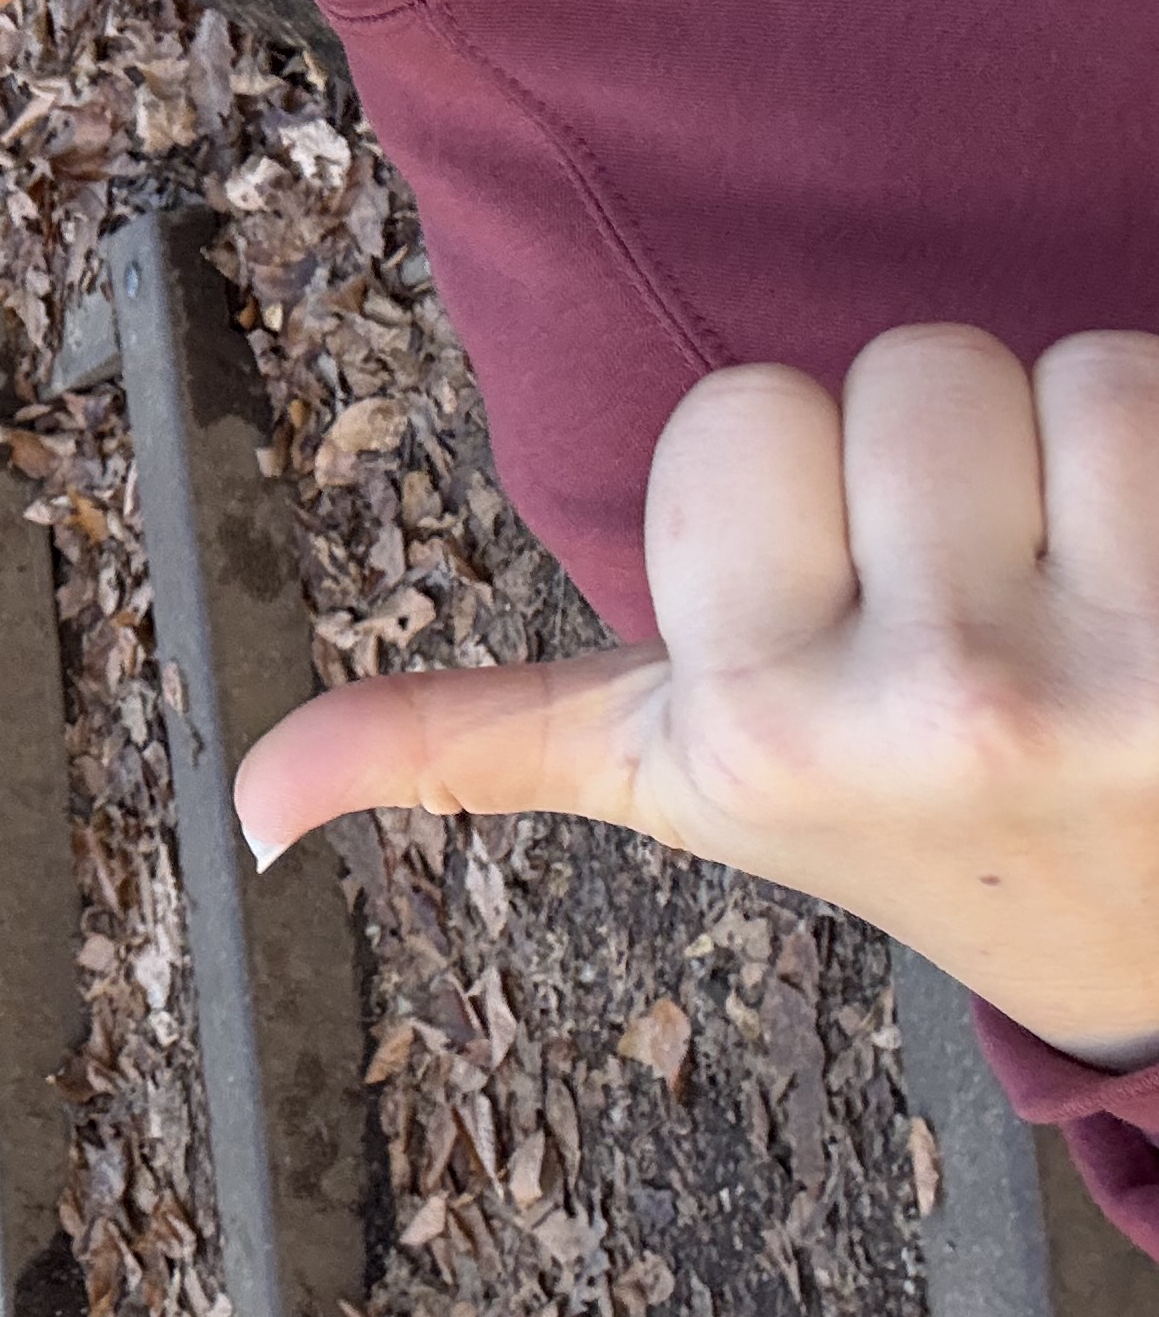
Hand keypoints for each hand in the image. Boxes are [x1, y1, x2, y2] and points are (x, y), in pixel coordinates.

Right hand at [234, 325, 1158, 1071]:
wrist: (1142, 945)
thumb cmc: (891, 818)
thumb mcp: (667, 785)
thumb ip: (453, 750)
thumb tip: (247, 807)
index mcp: (758, 720)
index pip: (742, 415)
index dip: (783, 473)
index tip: (822, 581)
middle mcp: (933, 707)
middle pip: (908, 372)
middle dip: (940, 450)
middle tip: (970, 576)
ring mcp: (1107, 681)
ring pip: (1065, 373)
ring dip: (1084, 446)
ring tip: (1078, 568)